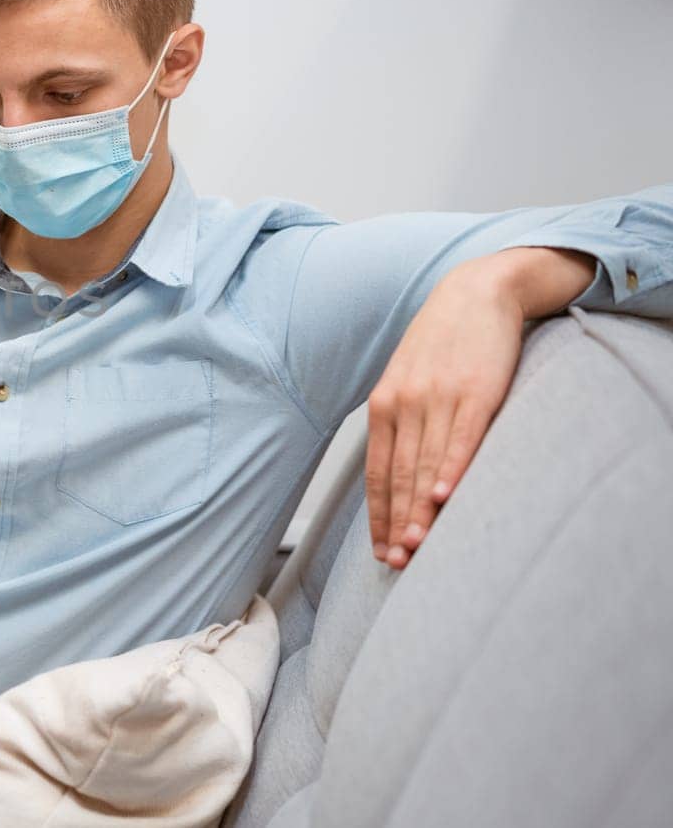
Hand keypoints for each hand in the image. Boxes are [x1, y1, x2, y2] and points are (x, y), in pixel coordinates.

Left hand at [364, 260, 525, 569]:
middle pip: (400, 476)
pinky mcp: (475, 391)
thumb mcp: (410, 379)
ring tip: (417, 545)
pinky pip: (460, 437)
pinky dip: (451, 469)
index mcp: (383, 405)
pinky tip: (446, 497)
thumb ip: (402, 422)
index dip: (379, 514)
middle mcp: (405, 404)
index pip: (378, 472)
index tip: (381, 551)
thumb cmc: (443, 343)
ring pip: (426, 464)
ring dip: (421, 509)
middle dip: (397, 522)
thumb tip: (399, 470)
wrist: (476, 292)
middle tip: (397, 562)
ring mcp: (439, 398)